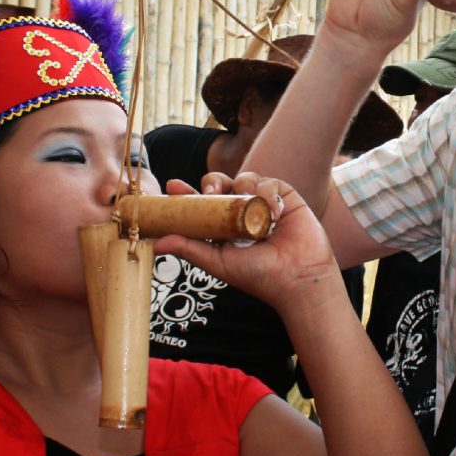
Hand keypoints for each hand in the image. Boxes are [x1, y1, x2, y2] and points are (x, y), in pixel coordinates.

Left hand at [155, 174, 342, 311]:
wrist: (298, 277)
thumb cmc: (259, 275)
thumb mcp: (219, 262)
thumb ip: (191, 249)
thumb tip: (157, 243)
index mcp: (223, 226)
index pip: (201, 203)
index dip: (187, 193)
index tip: (173, 187)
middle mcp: (241, 212)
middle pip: (220, 183)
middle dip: (212, 181)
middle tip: (210, 191)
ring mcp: (262, 202)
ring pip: (243, 178)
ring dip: (244, 189)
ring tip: (252, 210)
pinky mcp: (283, 197)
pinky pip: (269, 182)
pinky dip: (268, 194)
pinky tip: (275, 215)